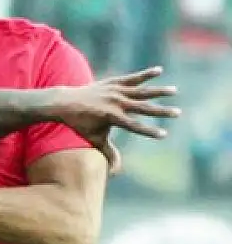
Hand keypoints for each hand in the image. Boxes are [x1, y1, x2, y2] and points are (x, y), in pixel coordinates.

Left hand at [51, 66, 180, 173]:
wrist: (66, 102)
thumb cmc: (81, 124)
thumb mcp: (95, 139)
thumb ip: (109, 153)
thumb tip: (115, 173)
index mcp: (111, 117)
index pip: (134, 126)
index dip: (149, 131)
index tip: (164, 135)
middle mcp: (115, 103)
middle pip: (143, 108)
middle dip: (161, 111)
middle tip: (178, 113)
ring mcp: (114, 91)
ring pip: (140, 91)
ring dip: (158, 91)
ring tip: (174, 91)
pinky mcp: (113, 82)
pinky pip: (132, 78)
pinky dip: (145, 74)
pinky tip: (159, 70)